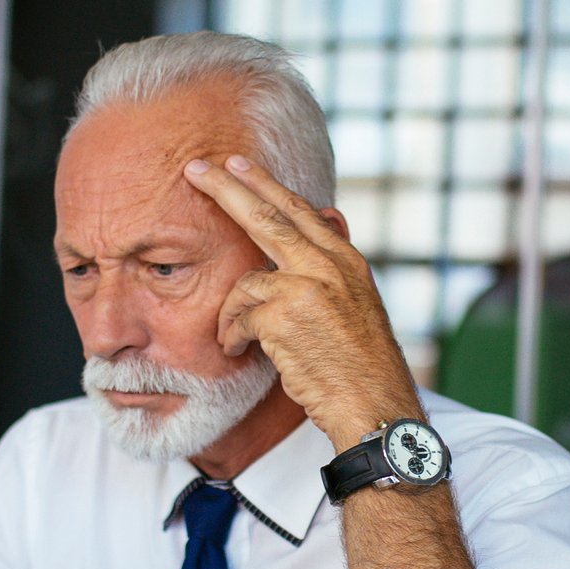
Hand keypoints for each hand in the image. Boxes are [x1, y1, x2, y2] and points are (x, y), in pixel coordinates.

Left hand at [186, 155, 420, 448]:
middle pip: (267, 215)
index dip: (266, 184)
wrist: (374, 404)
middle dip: (226, 188)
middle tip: (195, 168)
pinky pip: (240, 317)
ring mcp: (307, 287)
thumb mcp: (357, 302)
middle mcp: (329, 265)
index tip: (237, 164)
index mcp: (346, 260)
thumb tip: (327, 214)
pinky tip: (237, 351)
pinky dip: (232, 335)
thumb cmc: (362, 364)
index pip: (300, 210)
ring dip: (232, 312)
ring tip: (233, 339)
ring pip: (246, 280)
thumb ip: (333, 264)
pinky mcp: (284, 316)